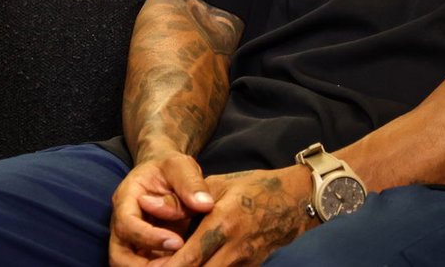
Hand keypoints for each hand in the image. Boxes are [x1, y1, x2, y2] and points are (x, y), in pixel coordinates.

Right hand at [109, 153, 215, 266]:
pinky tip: (183, 264)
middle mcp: (122, 222)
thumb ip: (190, 183)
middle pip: (118, 255)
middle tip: (176, 265)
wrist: (165, 174)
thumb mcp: (181, 166)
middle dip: (144, 266)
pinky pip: (145, 266)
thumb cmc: (171, 168)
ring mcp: (130, 239)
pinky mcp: (143, 250)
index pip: (127, 224)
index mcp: (126, 198)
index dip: (149, 237)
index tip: (178, 242)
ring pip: (127, 265)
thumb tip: (204, 204)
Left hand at [154, 165, 314, 266]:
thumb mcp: (216, 185)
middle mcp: (234, 249)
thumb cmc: (252, 187)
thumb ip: (183, 199)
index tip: (148, 266)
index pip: (189, 257)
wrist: (295, 200)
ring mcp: (245, 263)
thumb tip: (149, 205)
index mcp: (223, 224)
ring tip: (170, 265)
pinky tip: (194, 264)